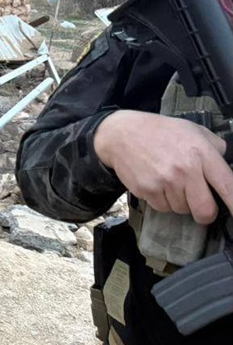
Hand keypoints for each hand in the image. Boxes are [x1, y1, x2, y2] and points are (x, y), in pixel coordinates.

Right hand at [94, 110, 231, 223]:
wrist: (122, 133)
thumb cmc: (160, 131)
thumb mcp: (193, 131)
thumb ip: (215, 148)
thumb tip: (228, 167)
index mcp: (202, 153)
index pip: (228, 187)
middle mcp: (185, 169)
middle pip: (205, 210)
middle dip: (205, 213)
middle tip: (200, 205)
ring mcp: (165, 181)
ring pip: (182, 210)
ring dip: (179, 202)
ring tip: (170, 182)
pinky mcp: (147, 189)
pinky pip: (162, 207)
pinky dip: (162, 200)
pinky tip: (157, 183)